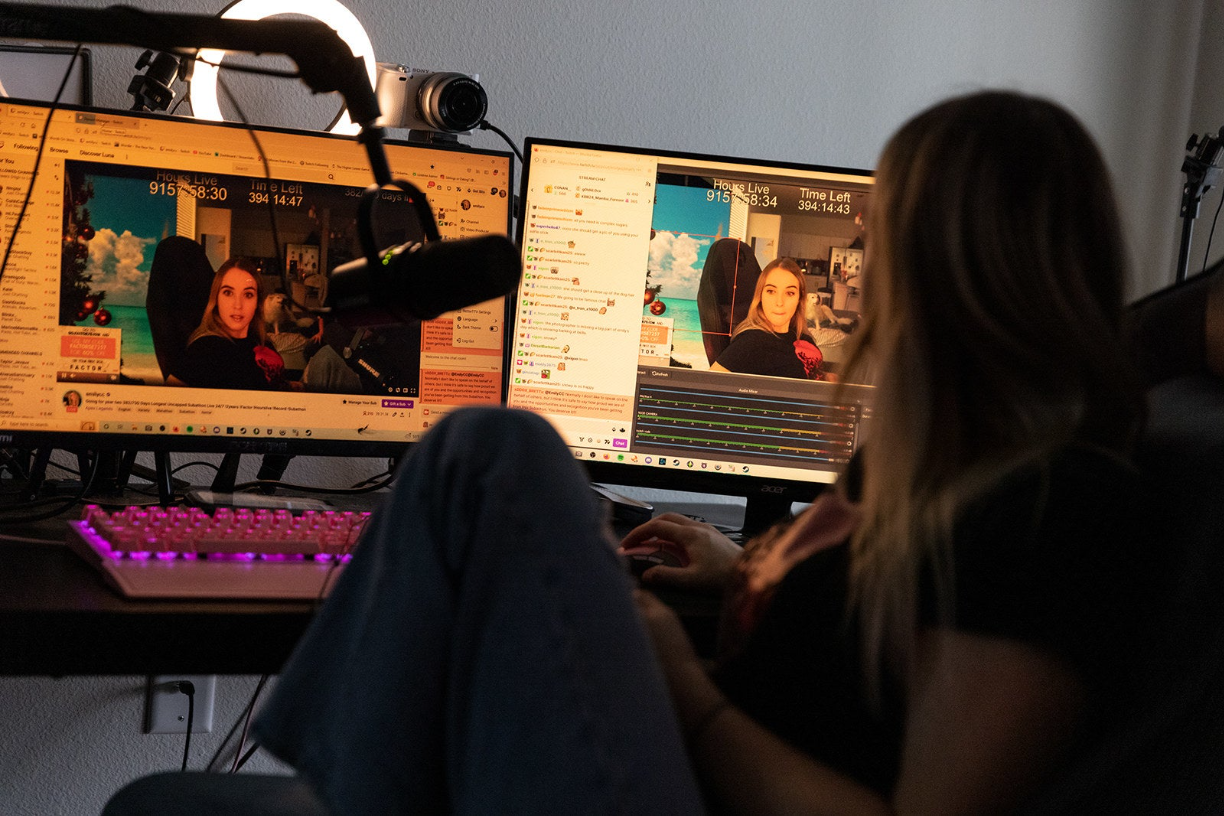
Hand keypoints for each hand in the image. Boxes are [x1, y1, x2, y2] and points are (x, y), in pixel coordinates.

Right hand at [619, 513, 741, 592]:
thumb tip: (646, 575)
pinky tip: (672, 548)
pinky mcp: (712, 536)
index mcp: (690, 536)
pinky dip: (672, 534)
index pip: (656, 528)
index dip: (638, 534)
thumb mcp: (691, 581)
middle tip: (635, 542)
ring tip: (649, 545)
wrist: (751, 573)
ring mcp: (705, 530)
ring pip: (676, 522)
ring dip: (659, 530)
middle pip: (664, 519)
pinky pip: (686, 528)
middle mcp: (697, 528)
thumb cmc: (725, 577)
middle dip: (646, 529)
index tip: (626, 544)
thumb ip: (666, 576)